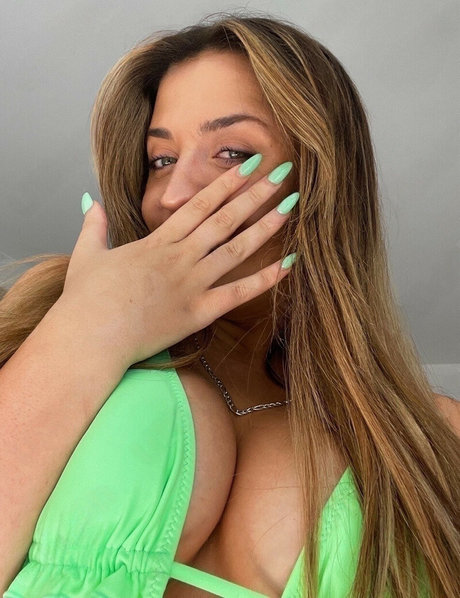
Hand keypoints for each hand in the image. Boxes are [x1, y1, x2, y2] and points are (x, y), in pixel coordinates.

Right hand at [58, 158, 297, 367]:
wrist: (89, 339)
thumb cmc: (85, 300)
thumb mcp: (86, 255)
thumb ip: (94, 226)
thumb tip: (91, 201)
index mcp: (156, 242)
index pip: (198, 204)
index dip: (226, 182)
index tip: (249, 166)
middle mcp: (180, 257)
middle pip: (224, 218)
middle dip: (254, 194)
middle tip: (280, 173)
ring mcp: (192, 284)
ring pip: (236, 249)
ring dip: (265, 227)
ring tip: (290, 208)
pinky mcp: (198, 313)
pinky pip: (238, 294)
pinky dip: (265, 280)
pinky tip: (289, 264)